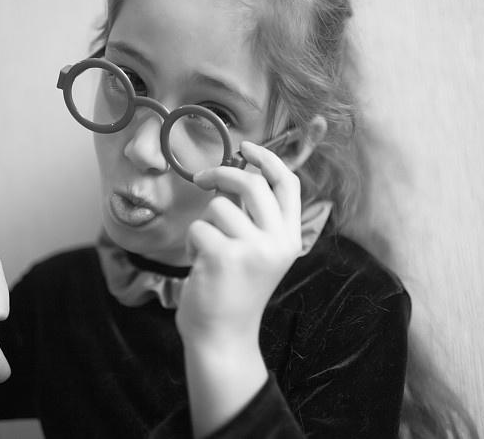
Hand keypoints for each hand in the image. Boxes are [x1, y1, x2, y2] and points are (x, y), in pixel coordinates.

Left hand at [178, 140, 302, 346]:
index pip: (288, 184)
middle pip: (252, 183)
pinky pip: (198, 228)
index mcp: (290, 237)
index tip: (245, 147)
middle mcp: (278, 241)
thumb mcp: (260, 253)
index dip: (268, 159)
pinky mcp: (224, 257)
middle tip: (201, 177)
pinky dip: (193, 244)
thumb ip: (257, 218)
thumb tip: (238, 171)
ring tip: (208, 251)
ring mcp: (252, 249)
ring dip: (204, 224)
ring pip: (218, 207)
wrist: (223, 336)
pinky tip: (201, 266)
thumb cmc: (235, 290)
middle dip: (222, 174)